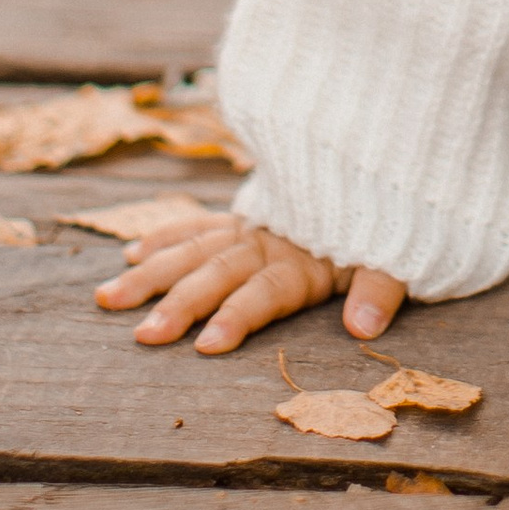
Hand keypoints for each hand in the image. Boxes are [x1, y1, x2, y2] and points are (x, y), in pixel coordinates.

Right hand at [94, 214, 407, 353]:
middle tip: (142, 335)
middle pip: (218, 274)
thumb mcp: (400, 255)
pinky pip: (200, 224)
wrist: (384, 164)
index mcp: (305, 259)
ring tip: (109, 297)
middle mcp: (269, 241)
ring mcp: (253, 227)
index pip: (265, 292)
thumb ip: (381, 287)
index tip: (205, 345)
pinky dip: (167, 236)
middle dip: (179, 304)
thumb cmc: (391, 226)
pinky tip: (133, 252)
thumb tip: (363, 327)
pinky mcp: (246, 216)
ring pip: (195, 249)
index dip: (237, 316)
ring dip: (152, 272)